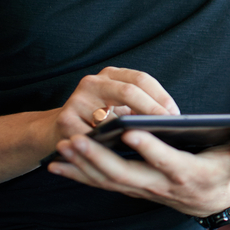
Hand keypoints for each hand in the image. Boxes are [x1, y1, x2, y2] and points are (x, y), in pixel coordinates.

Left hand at [46, 123, 229, 216]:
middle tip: (78, 139)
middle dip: (100, 158)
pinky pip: (101, 185)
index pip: (166, 161)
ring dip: (83, 165)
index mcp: (187, 174)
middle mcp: (161, 187)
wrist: (214, 202)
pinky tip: (55, 165)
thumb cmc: (227, 171)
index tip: (131, 130)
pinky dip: (78, 176)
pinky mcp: (132, 190)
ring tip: (62, 146)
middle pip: (126, 174)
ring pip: (108, 181)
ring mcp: (144, 191)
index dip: (149, 148)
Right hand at [50, 67, 180, 145]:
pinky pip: (95, 135)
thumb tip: (171, 119)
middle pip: (129, 91)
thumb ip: (138, 107)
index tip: (175, 114)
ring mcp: (77, 99)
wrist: (54, 132)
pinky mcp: (65, 120)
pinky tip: (124, 153)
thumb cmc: (98, 121)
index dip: (160, 96)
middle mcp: (93, 82)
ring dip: (133, 130)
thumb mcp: (117, 107)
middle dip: (152, 110)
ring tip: (151, 141)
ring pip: (112, 115)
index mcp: (110, 75)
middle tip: (167, 126)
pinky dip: (110, 145)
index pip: (141, 79)